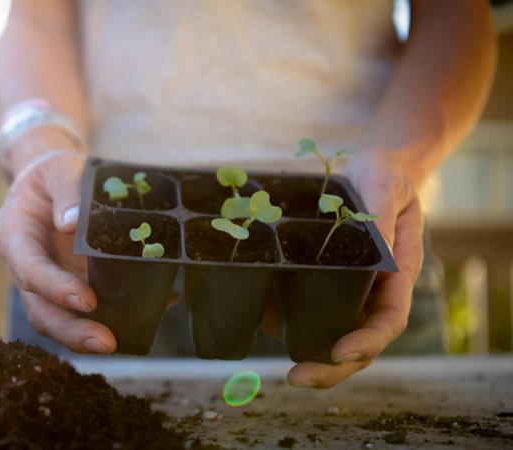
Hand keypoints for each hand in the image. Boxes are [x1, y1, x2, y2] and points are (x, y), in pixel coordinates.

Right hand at [0, 150, 115, 353]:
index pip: (28, 268)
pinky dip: (113, 316)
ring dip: (85, 335)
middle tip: (107, 343)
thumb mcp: (59, 168)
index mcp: (12, 232)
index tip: (87, 300)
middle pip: (39, 308)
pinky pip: (84, 309)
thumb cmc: (53, 172)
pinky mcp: (67, 286)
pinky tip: (146, 313)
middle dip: (70, 330)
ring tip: (121, 342)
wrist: (52, 180)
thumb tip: (72, 225)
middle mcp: (23, 264)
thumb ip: (66, 191)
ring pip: (57, 318)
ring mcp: (45, 280)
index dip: (55, 288)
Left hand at [268, 150, 423, 387]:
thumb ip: (381, 216)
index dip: (366, 341)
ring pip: (332, 334)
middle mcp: (374, 291)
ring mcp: (349, 290)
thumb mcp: (385, 186)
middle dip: (330, 369)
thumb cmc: (385, 176)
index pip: (388, 320)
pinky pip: (307, 310)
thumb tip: (375, 247)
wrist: (370, 168)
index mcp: (397, 274)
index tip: (339, 352)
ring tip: (274, 357)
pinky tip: (261, 320)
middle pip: (358, 343)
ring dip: (306, 353)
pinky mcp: (324, 281)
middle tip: (296, 378)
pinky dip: (286, 321)